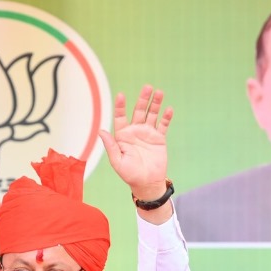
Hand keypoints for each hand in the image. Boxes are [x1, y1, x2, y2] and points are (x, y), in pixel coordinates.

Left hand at [99, 85, 172, 200]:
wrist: (147, 183)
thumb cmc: (129, 174)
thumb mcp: (117, 161)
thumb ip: (111, 146)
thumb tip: (101, 132)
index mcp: (123, 136)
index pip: (121, 117)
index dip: (121, 106)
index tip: (122, 95)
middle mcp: (135, 131)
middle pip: (139, 111)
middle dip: (143, 99)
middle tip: (147, 87)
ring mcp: (148, 133)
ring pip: (152, 114)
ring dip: (155, 104)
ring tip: (159, 92)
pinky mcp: (159, 138)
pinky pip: (163, 125)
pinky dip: (166, 117)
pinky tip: (169, 109)